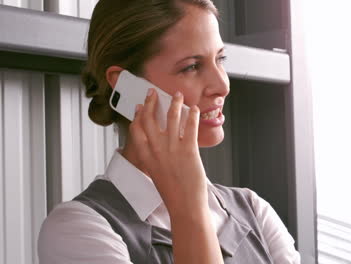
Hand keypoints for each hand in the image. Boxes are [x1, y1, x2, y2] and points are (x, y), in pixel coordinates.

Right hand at [126, 88, 207, 216]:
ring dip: (175, 103)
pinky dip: (192, 115)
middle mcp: (157, 150)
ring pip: (171, 118)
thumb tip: (158, 145)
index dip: (138, 115)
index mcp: (146, 157)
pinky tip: (194, 109)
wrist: (184, 205)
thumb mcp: (156, 173)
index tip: (140, 106)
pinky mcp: (189, 150)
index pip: (136, 130)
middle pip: (150, 119)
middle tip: (153, 92)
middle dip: (151, 102)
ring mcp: (172, 149)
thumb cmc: (172, 192)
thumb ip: (155, 157)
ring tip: (178, 95)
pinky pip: (190, 127)